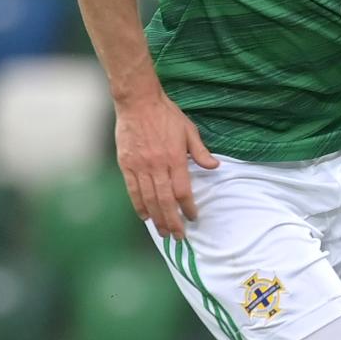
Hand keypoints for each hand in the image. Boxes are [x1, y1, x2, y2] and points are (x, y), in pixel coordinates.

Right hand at [114, 92, 217, 238]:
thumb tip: (214, 166)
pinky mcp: (126, 164)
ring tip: (162, 232)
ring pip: (148, 199)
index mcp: (175, 158)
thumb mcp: (189, 130)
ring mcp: (139, 166)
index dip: (188, 207)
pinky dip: (138, 205)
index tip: (193, 217)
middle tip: (177, 236)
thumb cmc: (166, 115)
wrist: (138, 102)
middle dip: (172, 221)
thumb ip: (201, 152)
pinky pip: (132, 190)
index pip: (182, 190)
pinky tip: (144, 216)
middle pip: (164, 200)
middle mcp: (156, 166)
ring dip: (156, 218)